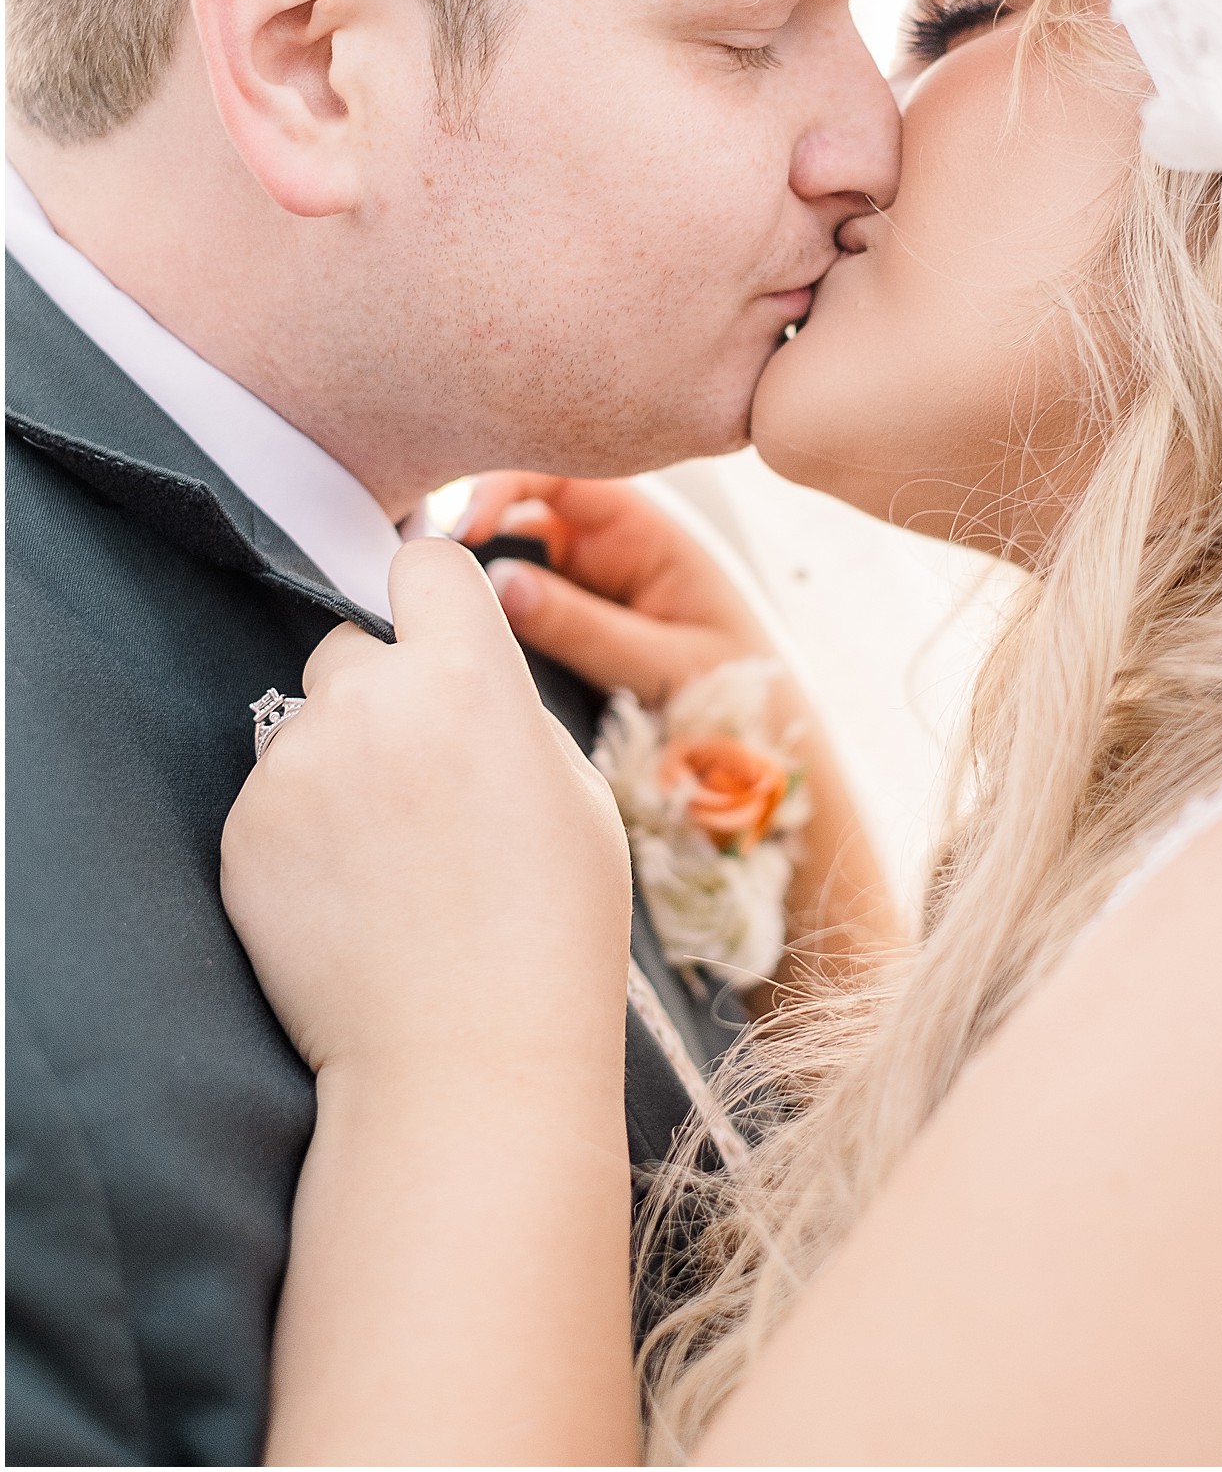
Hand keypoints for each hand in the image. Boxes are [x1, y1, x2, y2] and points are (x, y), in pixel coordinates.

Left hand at [220, 539, 632, 1079]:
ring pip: (308, 723)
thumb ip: (507, 708)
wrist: (465, 1062)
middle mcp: (369, 703)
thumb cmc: (549, 932)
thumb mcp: (574, 793)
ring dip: (339, 761)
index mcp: (467, 678)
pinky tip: (350, 898)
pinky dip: (302, 831)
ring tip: (389, 859)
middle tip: (422, 779)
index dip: (432, 593)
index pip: (423, 562)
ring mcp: (295, 768)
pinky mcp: (242, 833)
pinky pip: (272, 796)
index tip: (435, 627)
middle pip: (352, 645)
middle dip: (382, 690)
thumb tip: (463, 671)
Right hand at [459, 471, 774, 703]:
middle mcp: (613, 551)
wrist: (773, 759)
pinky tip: (471, 639)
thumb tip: (496, 585)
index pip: (564, 476)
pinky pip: (523, 609)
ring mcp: (591, 589)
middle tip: (432, 572)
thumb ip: (584, 629)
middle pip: (524, 517)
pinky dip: (493, 619)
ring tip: (444, 610)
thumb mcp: (665, 665)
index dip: (503, 485)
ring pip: (515, 565)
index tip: (462, 527)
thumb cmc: (741, 699)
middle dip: (477, 535)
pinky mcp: (577, 629)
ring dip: (480, 582)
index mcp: (648, 533)